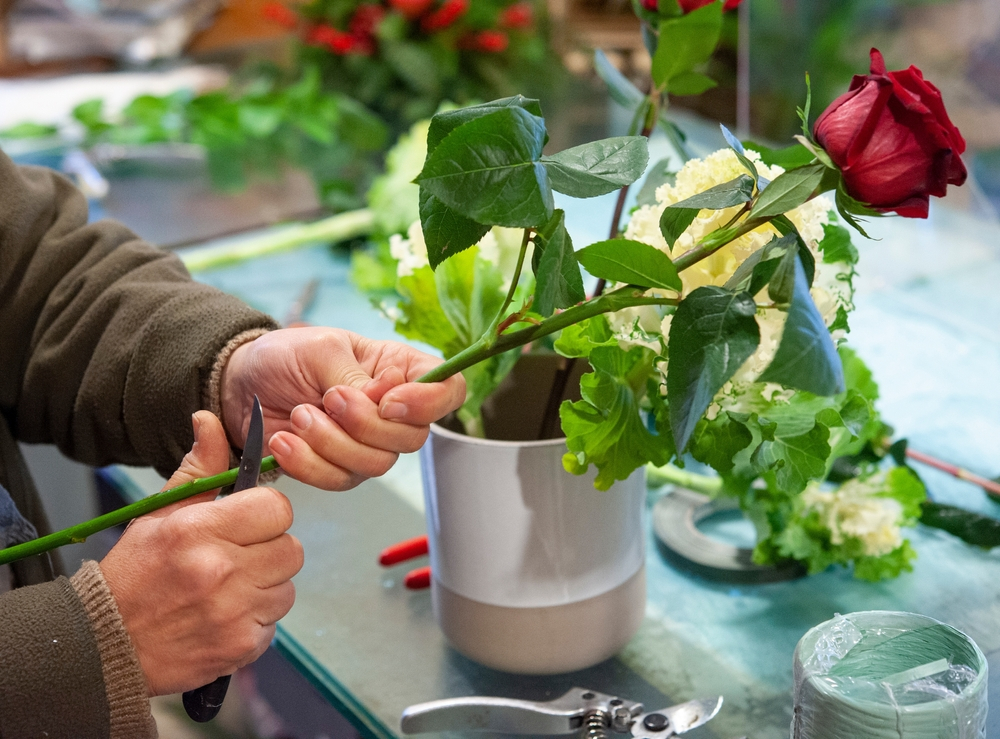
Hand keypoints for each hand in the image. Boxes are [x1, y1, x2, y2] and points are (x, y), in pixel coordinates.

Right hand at [100, 411, 302, 695]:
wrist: (105, 646)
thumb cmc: (134, 574)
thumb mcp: (159, 514)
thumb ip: (198, 468)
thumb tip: (210, 419)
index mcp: (199, 530)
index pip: (276, 508)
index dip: (266, 512)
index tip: (248, 521)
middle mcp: (221, 570)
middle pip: (291, 548)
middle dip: (269, 549)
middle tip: (237, 556)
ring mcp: (233, 612)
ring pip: (286, 587)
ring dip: (265, 586)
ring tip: (227, 588)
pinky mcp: (241, 646)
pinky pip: (274, 622)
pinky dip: (255, 620)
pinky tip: (224, 615)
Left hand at [219, 327, 465, 489]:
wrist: (239, 383)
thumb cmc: (285, 356)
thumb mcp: (321, 349)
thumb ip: (356, 377)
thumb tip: (384, 401)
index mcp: (400, 369)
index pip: (448, 390)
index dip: (429, 403)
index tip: (388, 400)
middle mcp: (393, 411)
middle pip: (413, 437)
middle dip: (366, 425)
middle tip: (328, 399)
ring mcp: (367, 443)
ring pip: (377, 464)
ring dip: (332, 444)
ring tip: (298, 417)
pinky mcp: (338, 467)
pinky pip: (339, 480)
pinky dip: (309, 464)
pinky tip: (283, 442)